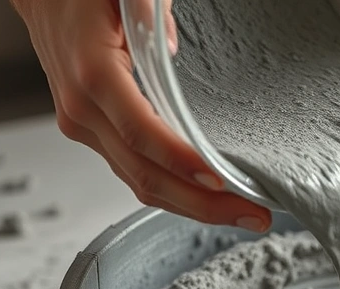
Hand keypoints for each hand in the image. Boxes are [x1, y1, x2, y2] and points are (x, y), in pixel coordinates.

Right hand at [11, 0, 270, 231]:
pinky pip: (136, 172)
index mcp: (92, 73)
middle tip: (255, 217)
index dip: (179, 161)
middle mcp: (84, 110)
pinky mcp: (94, 135)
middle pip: (145, 174)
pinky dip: (175, 191)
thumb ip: (146, 9)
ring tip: (244, 215)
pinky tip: (209, 199)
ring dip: (194, 206)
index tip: (219, 180)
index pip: (140, 131)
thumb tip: (168, 48)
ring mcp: (86, 128)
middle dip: (203, 204)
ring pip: (141, 183)